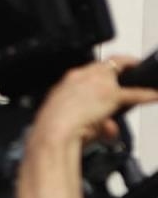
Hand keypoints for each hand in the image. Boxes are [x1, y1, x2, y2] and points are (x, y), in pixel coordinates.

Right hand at [36, 56, 157, 146]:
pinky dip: (147, 95)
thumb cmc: (50, 130)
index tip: (105, 76)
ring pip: (121, 68)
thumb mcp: (65, 120)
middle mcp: (83, 77)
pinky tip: (154, 96)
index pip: (88, 70)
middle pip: (107, 64)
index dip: (99, 73)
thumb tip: (108, 128)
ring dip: (132, 72)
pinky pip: (135, 93)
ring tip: (142, 75)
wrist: (52, 134)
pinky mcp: (112, 94)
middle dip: (119, 65)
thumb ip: (87, 120)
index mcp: (67, 82)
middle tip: (129, 67)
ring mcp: (99, 84)